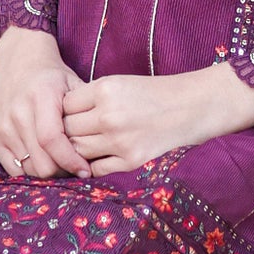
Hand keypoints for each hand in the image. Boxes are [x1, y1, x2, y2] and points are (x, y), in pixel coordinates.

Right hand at [0, 26, 88, 179]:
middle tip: (75, 167)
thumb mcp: (74, 86)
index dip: (70, 160)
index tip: (86, 170)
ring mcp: (2, 125)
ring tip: (59, 162)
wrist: (18, 62)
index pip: (52, 140)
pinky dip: (30, 170)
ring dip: (47, 172)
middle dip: (62, 171)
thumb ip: (86, 113)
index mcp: (40, 97)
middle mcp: (17, 112)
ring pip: (29, 169)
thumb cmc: (53, 77)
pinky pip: (13, 169)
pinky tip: (42, 160)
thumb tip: (101, 147)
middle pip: (41, 161)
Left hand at [61, 63, 253, 175]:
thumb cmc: (155, 93)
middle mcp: (109, 116)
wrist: (193, 108)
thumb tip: (60, 118)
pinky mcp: (131, 162)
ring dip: (76, 151)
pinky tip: (98, 159)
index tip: (70, 115)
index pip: (64, 106)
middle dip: (66, 132)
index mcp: (105, 90)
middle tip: (73, 133)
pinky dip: (92, 166)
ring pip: (77, 151)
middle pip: (66, 130)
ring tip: (83, 146)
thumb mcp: (120, 84)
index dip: (64, 111)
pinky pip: (96, 169)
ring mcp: (119, 141)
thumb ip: (90, 98)